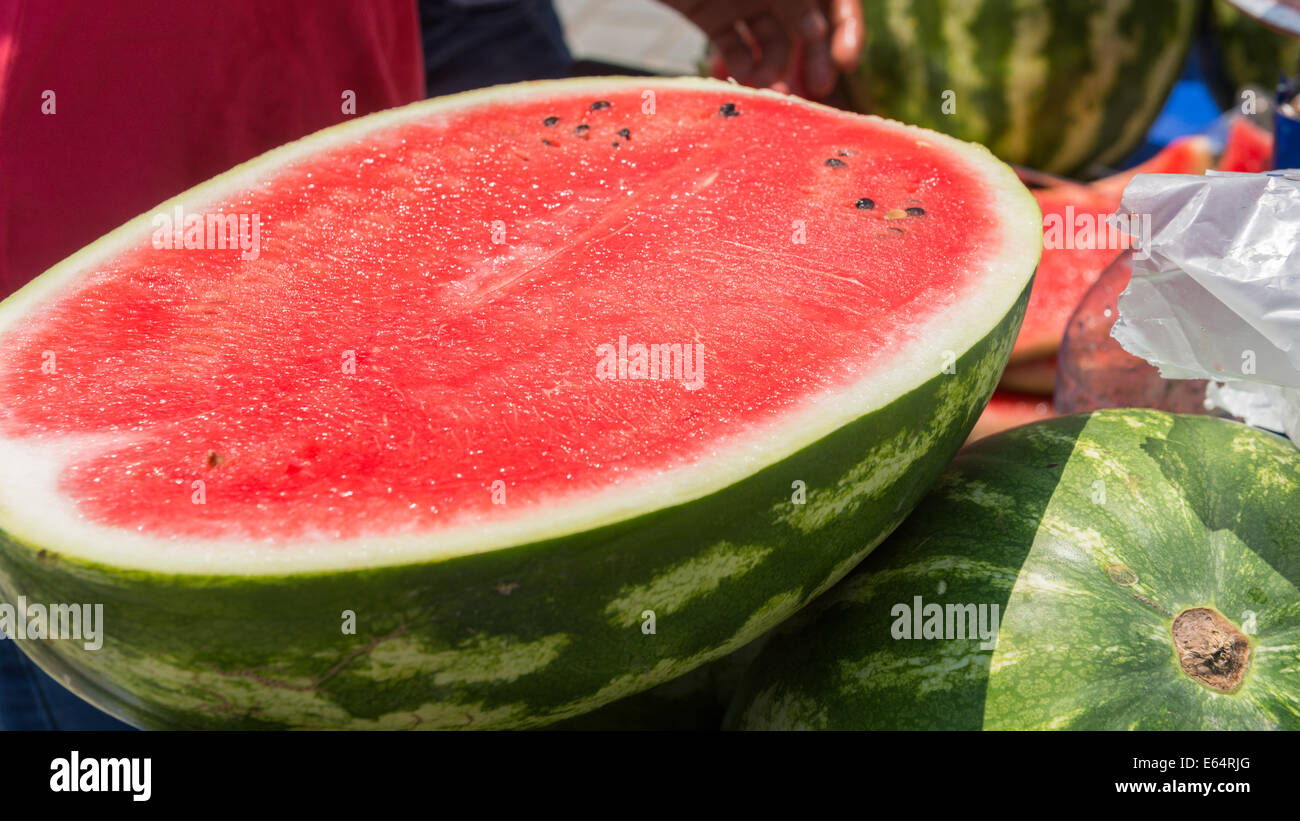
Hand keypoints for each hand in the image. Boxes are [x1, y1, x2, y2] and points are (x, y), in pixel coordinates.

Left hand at [663, 0, 863, 97]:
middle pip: (807, 23)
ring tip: (771, 90)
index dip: (846, 29)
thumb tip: (816, 31)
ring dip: (775, 68)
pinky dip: (742, 65)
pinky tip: (746, 80)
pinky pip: (733, 46)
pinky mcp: (708, 14)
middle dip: (814, 57)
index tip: (846, 64)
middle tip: (815, 90)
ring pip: (770, 40)